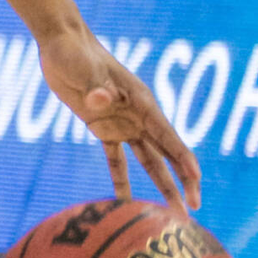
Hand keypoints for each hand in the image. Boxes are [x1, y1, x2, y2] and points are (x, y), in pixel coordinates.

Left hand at [38, 19, 201, 211]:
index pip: (169, 137)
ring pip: (148, 161)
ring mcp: (122, 123)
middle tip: (191, 212)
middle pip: (166, 154)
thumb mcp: (85, 70)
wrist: (61, 44)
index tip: (196, 184)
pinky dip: (120, 179)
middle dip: (181, 182)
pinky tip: (125, 202)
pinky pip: (116, 159)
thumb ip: (96, 88)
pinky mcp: (102, 128)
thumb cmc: (76, 52)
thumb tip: (100, 101)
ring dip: (160, 186)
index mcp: (142, 102)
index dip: (183, 162)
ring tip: (171, 213)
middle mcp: (138, 116)